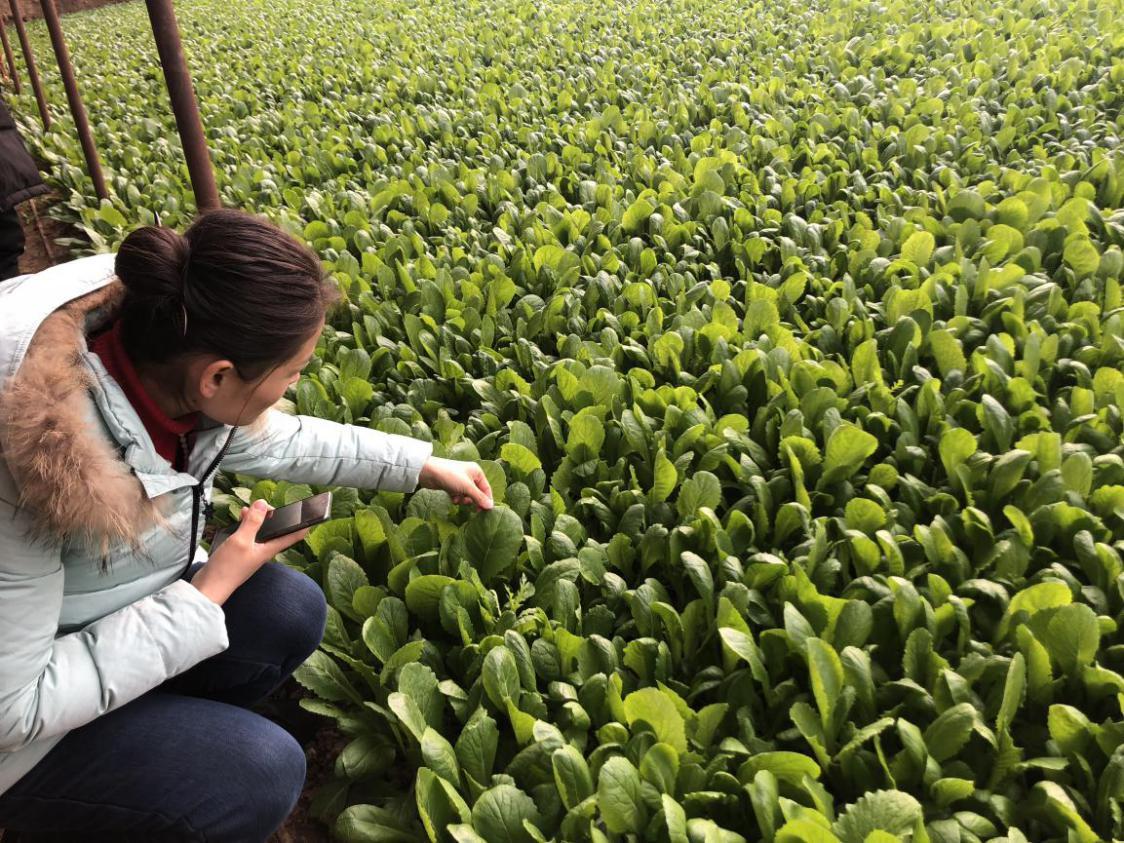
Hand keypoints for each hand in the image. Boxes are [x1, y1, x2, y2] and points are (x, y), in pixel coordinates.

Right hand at [191, 499, 310, 605]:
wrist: (209, 588)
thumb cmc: (227, 568)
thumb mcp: (242, 540)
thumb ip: (253, 522)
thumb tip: (263, 504)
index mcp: (269, 549)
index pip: (293, 535)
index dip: (303, 525)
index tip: (312, 515)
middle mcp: (263, 551)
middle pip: (275, 530)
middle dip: (272, 516)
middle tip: (263, 505)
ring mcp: (252, 553)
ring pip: (260, 532)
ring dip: (257, 519)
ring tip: (249, 509)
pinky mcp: (240, 554)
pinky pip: (248, 536)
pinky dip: (246, 526)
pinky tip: (239, 520)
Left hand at [417, 456, 493, 510]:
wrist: (428, 472)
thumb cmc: (450, 476)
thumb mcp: (467, 488)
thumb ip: (479, 498)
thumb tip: (490, 506)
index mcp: (476, 472)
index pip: (486, 488)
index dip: (487, 500)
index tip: (485, 511)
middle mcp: (470, 475)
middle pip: (477, 493)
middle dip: (473, 500)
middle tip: (474, 510)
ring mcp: (460, 480)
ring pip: (467, 495)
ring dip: (464, 500)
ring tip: (458, 499)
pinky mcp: (451, 485)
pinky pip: (459, 495)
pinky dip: (456, 498)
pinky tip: (452, 498)